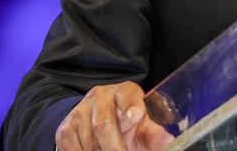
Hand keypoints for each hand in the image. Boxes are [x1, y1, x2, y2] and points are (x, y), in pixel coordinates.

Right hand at [55, 81, 174, 150]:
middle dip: (115, 148)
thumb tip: (170, 141)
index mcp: (124, 92)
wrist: (96, 118)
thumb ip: (154, 134)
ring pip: (88, 141)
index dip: (130, 106)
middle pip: (104, 125)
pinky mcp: (66, 129)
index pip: (127, 95)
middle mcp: (100, 97)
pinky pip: (73, 149)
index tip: (135, 116)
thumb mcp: (143, 125)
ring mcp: (80, 112)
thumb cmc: (127, 122)